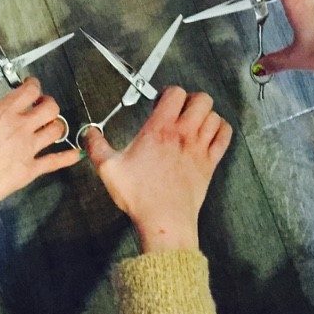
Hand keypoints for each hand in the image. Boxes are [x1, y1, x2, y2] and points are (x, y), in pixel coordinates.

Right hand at [0, 78, 80, 213]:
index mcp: (1, 112)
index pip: (29, 90)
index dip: (33, 84)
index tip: (30, 85)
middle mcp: (19, 128)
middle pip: (50, 107)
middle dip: (48, 103)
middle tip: (42, 104)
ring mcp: (27, 150)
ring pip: (56, 130)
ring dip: (57, 124)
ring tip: (52, 124)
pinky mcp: (29, 171)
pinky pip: (56, 161)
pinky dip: (67, 156)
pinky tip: (74, 154)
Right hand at [84, 87, 231, 251]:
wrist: (165, 221)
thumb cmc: (141, 196)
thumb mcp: (109, 169)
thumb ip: (96, 146)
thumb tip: (89, 133)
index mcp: (160, 130)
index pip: (174, 93)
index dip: (167, 93)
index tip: (159, 103)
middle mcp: (183, 134)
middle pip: (201, 99)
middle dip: (190, 99)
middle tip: (178, 110)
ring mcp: (200, 148)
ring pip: (214, 115)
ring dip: (205, 114)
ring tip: (193, 122)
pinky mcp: (210, 163)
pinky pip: (225, 135)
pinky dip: (220, 129)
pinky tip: (209, 134)